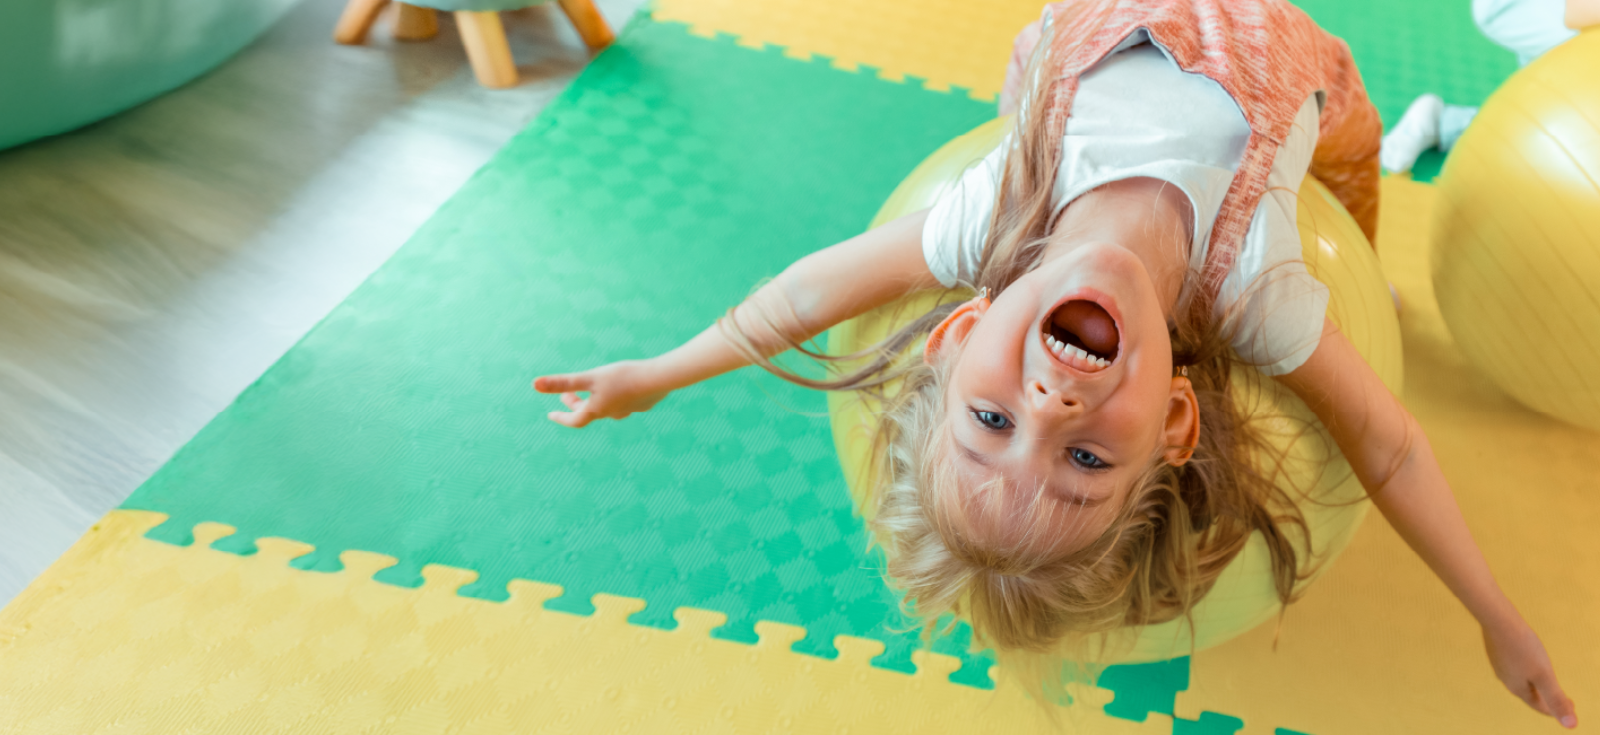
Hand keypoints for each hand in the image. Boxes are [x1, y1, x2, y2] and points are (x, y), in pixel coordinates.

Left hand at [533, 360, 668, 427]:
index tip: (550, 415)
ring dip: (596, 400)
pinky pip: (625, 402)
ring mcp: (629, 410)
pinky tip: (622, 386)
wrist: (659, 379)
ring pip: (607, 408)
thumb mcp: (589, 377)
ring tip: (594, 389)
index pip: (575, 420)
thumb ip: (563, 382)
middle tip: (567, 394)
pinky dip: (616, 396)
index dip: (561, 418)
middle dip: (576, 403)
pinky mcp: (642, 403)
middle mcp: (612, 413)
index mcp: (598, 409)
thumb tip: (534, 384)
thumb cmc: (622, 377)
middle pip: (589, 412)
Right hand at [1483, 617, 1577, 727]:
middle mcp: (1507, 680)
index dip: (1556, 709)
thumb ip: (1556, 698)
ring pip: (1521, 682)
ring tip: (1546, 682)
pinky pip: (1515, 670)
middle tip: (1563, 696)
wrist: (1498, 620)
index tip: (1571, 704)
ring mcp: (1500, 667)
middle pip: (1530, 695)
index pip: (1540, 706)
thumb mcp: (1545, 675)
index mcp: (1519, 689)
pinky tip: (1528, 665)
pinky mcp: (1498, 654)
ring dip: (1536, 685)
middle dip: (1546, 698)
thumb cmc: (1523, 647)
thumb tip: (1571, 725)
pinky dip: (1527, 673)